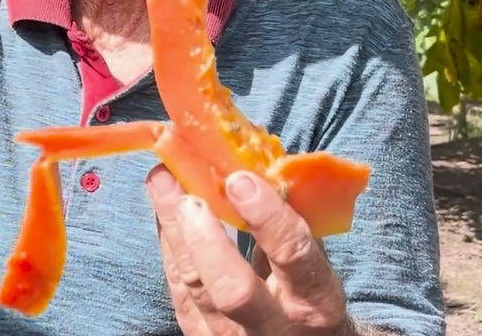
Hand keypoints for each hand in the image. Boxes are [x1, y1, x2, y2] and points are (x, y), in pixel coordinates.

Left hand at [146, 166, 352, 335]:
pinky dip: (169, 247)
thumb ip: (293, 222)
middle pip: (233, 290)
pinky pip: (178, 291)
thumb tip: (257, 162)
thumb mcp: (319, 263)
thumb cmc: (312, 294)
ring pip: (195, 288)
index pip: (294, 258)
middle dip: (206, 238)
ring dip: (174, 231)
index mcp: (315, 300)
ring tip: (161, 182)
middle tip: (189, 194)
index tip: (241, 180)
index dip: (268, 218)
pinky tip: (163, 213)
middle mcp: (273, 326)